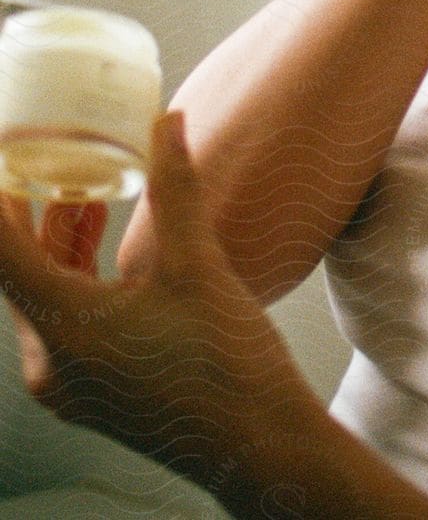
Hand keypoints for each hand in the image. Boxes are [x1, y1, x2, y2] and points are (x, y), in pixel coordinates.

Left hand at [0, 111, 323, 500]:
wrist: (260, 444)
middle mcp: (51, 362)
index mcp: (64, 330)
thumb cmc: (227, 365)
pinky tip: (103, 243)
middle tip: (46, 157)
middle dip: (29, 210)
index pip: (1, 252)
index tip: (9, 152)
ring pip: (41, 293)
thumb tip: (166, 122)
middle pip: (17, 270)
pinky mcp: (91, 388)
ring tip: (85, 192)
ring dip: (55, 240)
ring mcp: (69, 382)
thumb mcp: (197, 263)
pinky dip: (72, 273)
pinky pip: (61, 319)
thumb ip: (175, 188)